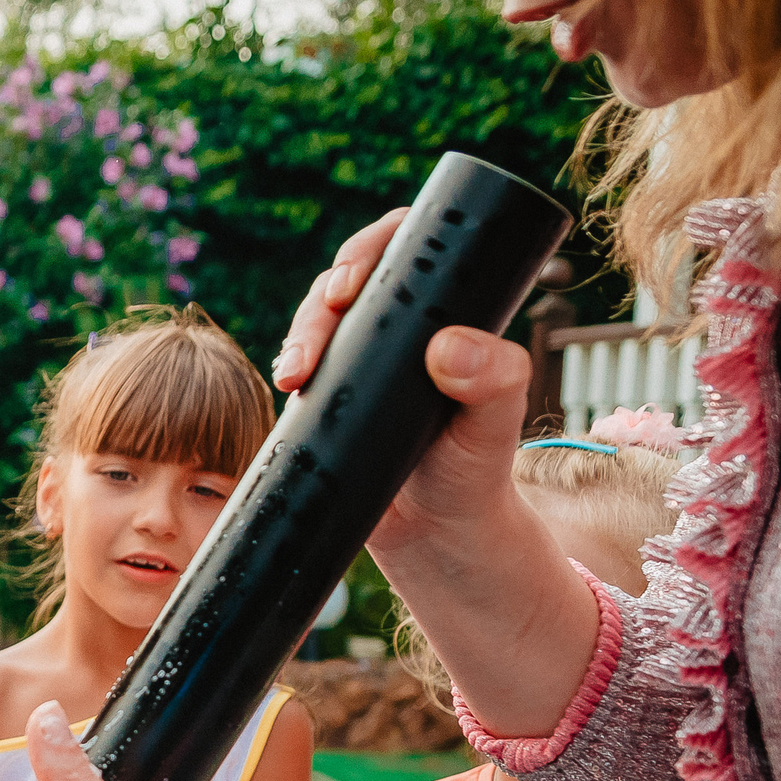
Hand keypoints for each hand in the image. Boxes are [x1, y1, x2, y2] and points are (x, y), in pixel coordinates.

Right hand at [273, 208, 538, 557]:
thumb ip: (494, 383)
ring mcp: (361, 359)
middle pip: (349, 281)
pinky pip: (301, 362)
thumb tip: (449, 346)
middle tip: (315, 339)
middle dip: (321, 301)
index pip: (409, 251)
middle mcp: (401, 328)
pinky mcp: (331, 394)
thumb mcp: (493, 427)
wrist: (435, 533)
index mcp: (446, 314)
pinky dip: (289, 364)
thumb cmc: (476, 472)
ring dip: (299, 335)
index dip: (373, 248)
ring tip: (294, 375)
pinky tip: (286, 382)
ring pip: (318, 320)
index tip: (352, 284)